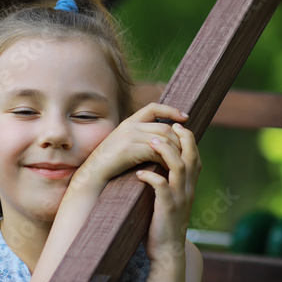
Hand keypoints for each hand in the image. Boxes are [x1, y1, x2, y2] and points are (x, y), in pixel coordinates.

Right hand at [71, 103, 187, 191]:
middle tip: (188, 148)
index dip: (171, 110)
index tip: (185, 117)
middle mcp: (129, 126)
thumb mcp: (124, 144)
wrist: (93, 173)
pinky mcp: (130, 149)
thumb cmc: (110, 163)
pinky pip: (156, 151)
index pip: (153, 107)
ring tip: (181, 159)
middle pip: (164, 126)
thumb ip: (139, 137)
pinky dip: (165, 159)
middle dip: (179, 137)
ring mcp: (129, 136)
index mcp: (128, 122)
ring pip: (163, 138)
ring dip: (175, 150)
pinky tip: (169, 166)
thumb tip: (161, 138)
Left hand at [135, 122, 200, 263]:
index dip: (187, 138)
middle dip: (180, 138)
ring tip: (150, 143)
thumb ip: (170, 182)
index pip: (195, 155)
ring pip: (179, 168)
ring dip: (165, 152)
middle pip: (191, 156)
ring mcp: (179, 198)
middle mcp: (188, 189)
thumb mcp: (171, 199)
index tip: (175, 125)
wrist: (167, 251)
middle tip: (166, 126)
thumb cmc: (164, 223)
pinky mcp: (168, 208)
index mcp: (190, 185)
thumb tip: (159, 164)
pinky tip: (139, 173)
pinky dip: (151, 177)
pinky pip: (162, 188)